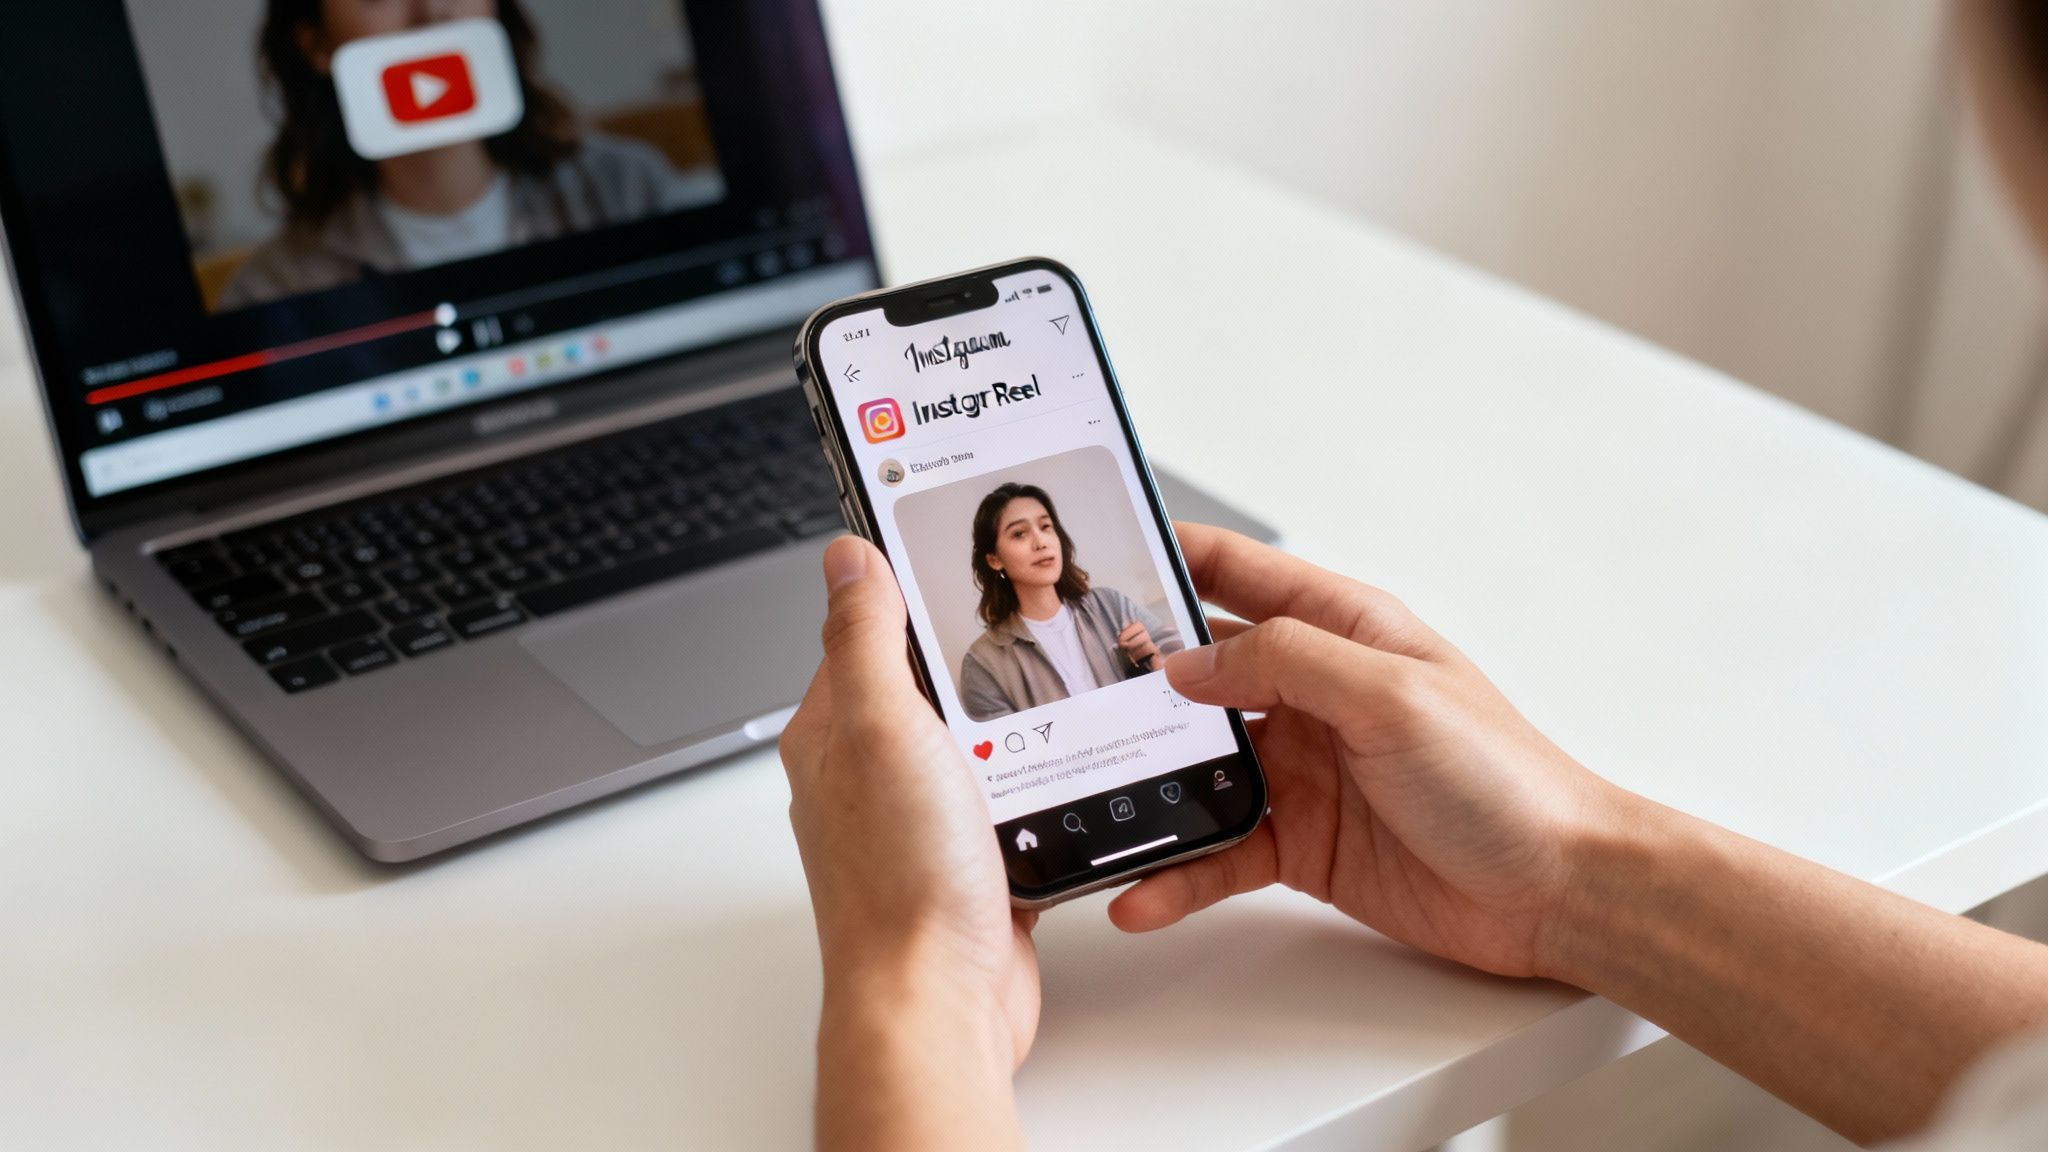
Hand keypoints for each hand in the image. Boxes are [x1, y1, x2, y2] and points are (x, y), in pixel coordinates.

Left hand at [780, 536, 1039, 1065]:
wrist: (939, 1004)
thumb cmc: (901, 881)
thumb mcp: (881, 728)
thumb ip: (865, 638)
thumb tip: (847, 555)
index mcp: (835, 733)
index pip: (866, 634)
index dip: (908, 592)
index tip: (952, 557)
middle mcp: (873, 775)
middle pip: (932, 686)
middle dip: (980, 663)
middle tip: (1029, 632)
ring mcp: (924, 821)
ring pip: (981, 745)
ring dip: (1021, 728)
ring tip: (1061, 701)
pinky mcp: (973, 864)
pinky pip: (1015, 805)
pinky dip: (1044, 789)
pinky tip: (1071, 776)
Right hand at [1108, 523, 1622, 978]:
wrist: (1558, 890)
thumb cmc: (1505, 778)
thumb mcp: (1390, 694)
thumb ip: (1286, 662)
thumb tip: (1191, 660)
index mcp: (1345, 631)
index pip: (1239, 572)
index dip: (1171, 556)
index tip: (1101, 554)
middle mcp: (1317, 693)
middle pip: (1201, 673)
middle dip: (1132, 681)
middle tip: (1064, 693)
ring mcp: (1304, 769)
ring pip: (1198, 766)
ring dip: (1146, 784)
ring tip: (1088, 800)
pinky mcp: (1300, 843)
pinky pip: (1220, 851)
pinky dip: (1178, 871)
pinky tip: (1141, 892)